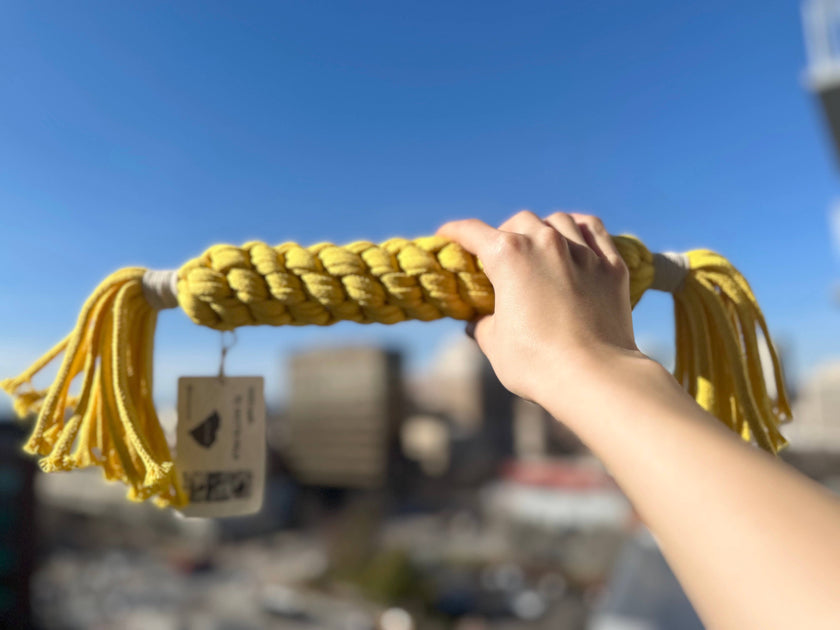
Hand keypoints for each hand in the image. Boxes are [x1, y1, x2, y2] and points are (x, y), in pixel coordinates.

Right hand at [437, 210, 643, 408]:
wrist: (594, 376)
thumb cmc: (536, 362)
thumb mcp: (494, 344)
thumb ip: (483, 324)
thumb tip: (478, 322)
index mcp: (509, 256)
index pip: (473, 232)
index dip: (454, 232)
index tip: (446, 235)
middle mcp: (546, 243)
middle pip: (519, 221)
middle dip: (504, 233)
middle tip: (499, 255)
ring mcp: (583, 252)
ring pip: (558, 221)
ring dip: (542, 229)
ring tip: (538, 245)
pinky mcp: (611, 266)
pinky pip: (594, 230)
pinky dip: (580, 229)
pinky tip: (575, 237)